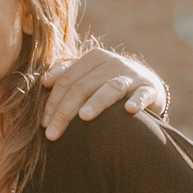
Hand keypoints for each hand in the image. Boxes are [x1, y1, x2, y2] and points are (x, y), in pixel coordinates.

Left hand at [39, 48, 165, 139]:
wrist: (148, 86)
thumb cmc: (108, 84)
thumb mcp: (88, 76)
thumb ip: (66, 75)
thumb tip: (44, 80)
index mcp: (93, 59)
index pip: (66, 80)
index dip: (52, 102)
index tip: (43, 124)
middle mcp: (112, 63)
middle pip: (82, 87)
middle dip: (65, 111)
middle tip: (53, 133)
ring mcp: (132, 75)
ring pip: (110, 88)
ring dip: (97, 102)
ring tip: (84, 117)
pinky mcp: (149, 88)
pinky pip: (142, 94)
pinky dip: (136, 101)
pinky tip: (129, 110)